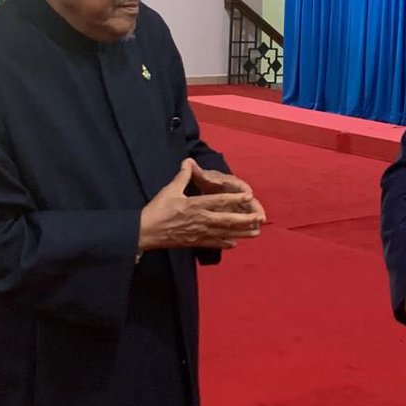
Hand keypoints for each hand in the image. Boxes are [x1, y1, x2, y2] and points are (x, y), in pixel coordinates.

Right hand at [138, 160, 265, 251]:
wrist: (145, 232)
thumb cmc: (157, 209)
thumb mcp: (170, 190)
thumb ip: (183, 176)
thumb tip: (188, 161)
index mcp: (195, 205)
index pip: (219, 201)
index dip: (235, 199)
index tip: (249, 196)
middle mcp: (200, 220)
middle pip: (227, 220)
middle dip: (245, 219)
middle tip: (260, 218)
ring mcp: (198, 233)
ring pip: (224, 234)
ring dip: (241, 233)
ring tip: (255, 233)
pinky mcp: (194, 242)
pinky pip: (213, 243)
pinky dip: (224, 244)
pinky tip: (235, 244)